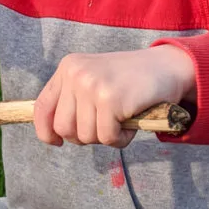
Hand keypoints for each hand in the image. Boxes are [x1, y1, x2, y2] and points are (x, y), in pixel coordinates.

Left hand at [33, 46, 195, 148]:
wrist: (167, 66)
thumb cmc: (131, 79)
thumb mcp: (95, 79)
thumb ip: (74, 99)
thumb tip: (54, 133)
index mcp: (68, 67)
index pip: (42, 106)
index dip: (46, 131)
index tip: (57, 142)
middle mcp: (76, 74)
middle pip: (64, 128)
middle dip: (85, 136)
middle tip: (106, 126)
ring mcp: (92, 85)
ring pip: (86, 136)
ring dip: (107, 137)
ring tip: (122, 120)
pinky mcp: (110, 99)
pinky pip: (107, 138)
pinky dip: (121, 139)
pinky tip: (131, 122)